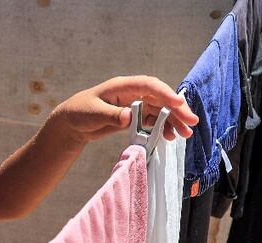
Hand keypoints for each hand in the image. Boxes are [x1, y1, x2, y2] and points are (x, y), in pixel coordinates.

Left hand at [49, 75, 198, 145]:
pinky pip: (151, 121)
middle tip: (192, 122)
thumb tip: (128, 117)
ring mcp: (133, 104)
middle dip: (176, 110)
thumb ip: (111, 115)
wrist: (70, 123)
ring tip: (184, 134)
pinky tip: (168, 137)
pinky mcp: (132, 117)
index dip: (165, 94)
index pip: (149, 86)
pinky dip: (160, 128)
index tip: (178, 104)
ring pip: (158, 110)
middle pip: (159, 98)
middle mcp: (132, 93)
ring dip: (172, 122)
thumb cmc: (79, 113)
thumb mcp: (93, 114)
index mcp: (123, 86)